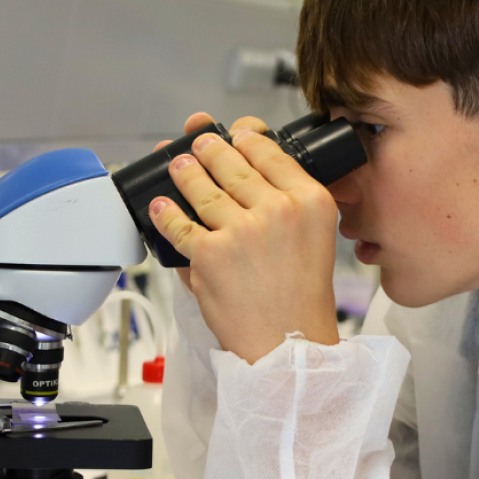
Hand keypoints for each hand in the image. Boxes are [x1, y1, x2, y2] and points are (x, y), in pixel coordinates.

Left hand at [149, 113, 340, 363]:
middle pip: (232, 163)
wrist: (290, 345)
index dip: (247, 136)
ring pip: (201, 187)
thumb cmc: (303, 300)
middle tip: (200, 142)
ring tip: (178, 166)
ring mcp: (241, 230)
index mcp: (311, 202)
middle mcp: (278, 210)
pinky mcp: (210, 254)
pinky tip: (160, 205)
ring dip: (184, 172)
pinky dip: (165, 213)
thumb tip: (255, 176)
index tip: (236, 133)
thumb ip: (292, 206)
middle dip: (209, 147)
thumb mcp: (318, 239)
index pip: (271, 153)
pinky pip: (178, 225)